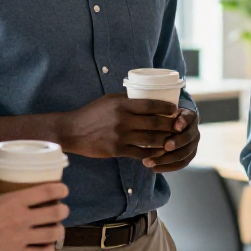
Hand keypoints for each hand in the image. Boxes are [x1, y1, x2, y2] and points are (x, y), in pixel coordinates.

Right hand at [0, 183, 68, 250]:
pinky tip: (48, 245)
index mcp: (13, 201)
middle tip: (61, 210)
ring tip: (56, 228)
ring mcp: (21, 238)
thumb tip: (8, 185)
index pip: (47, 191)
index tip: (63, 191)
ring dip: (59, 229)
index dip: (60, 189)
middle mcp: (21, 219)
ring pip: (54, 234)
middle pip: (56, 212)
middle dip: (63, 210)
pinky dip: (49, 249)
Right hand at [57, 94, 179, 159]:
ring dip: (164, 141)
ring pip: (151, 140)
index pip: (151, 105)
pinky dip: (152, 154)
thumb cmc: (92, 113)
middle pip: (155, 123)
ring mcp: (120, 136)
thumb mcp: (109, 100)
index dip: (166, 108)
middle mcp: (123, 120)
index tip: (175, 110)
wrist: (72, 131)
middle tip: (178, 126)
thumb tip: (146, 95)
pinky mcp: (116, 150)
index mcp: (122, 105)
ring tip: (172, 140)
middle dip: (170, 125)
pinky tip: (159, 153)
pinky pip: (140, 153)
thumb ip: (127, 99)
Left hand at [142, 108, 199, 172]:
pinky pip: (181, 164)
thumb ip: (159, 114)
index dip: (183, 122)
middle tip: (165, 146)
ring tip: (149, 162)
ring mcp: (193, 145)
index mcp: (190, 117)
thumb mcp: (162, 112)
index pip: (188, 119)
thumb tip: (147, 119)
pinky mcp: (189, 156)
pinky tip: (154, 169)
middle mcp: (194, 131)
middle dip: (177, 143)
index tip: (176, 126)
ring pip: (183, 154)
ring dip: (167, 159)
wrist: (172, 126)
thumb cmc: (164, 117)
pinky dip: (168, 167)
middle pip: (187, 138)